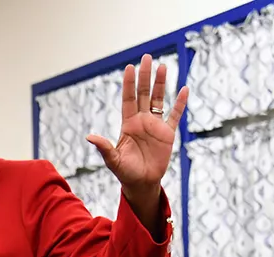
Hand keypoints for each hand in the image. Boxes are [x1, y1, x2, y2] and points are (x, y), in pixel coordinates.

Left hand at [86, 54, 187, 195]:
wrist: (142, 182)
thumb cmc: (125, 172)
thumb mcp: (113, 160)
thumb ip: (104, 148)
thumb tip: (89, 137)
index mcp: (128, 124)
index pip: (128, 99)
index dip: (129, 84)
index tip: (129, 68)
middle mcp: (141, 121)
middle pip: (143, 94)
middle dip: (145, 76)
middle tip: (147, 57)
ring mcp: (155, 125)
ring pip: (158, 100)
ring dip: (161, 84)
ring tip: (163, 66)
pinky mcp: (168, 133)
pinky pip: (175, 115)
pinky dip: (179, 103)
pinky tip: (183, 89)